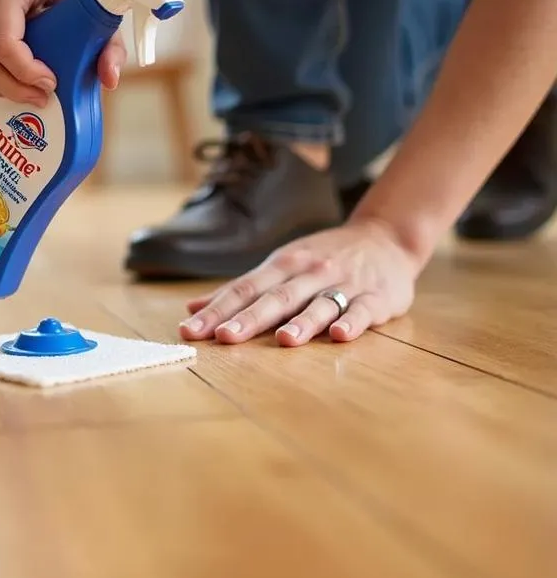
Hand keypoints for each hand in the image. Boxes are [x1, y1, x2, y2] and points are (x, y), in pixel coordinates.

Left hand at [178, 218, 420, 346]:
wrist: (386, 237)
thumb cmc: (322, 258)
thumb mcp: (280, 265)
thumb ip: (239, 290)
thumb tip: (192, 308)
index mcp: (282, 266)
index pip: (243, 289)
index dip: (217, 310)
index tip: (191, 330)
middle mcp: (310, 272)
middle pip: (276, 297)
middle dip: (249, 318)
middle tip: (225, 338)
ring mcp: (344, 284)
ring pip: (319, 304)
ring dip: (302, 322)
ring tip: (283, 341)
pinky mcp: (377, 297)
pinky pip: (363, 310)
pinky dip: (353, 321)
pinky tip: (340, 335)